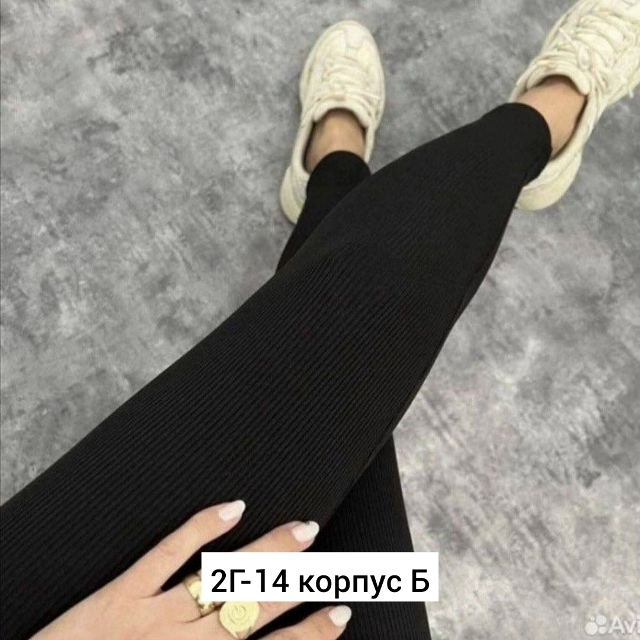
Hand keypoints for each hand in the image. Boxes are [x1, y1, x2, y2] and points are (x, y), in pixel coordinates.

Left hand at [32, 501, 350, 639]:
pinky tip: (231, 508)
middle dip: (294, 580)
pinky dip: (202, 529)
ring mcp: (152, 618)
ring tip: (300, 529)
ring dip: (264, 552)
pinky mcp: (121, 594)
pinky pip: (167, 555)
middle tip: (325, 553)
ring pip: (222, 580)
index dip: (310, 634)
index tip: (339, 613)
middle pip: (253, 608)